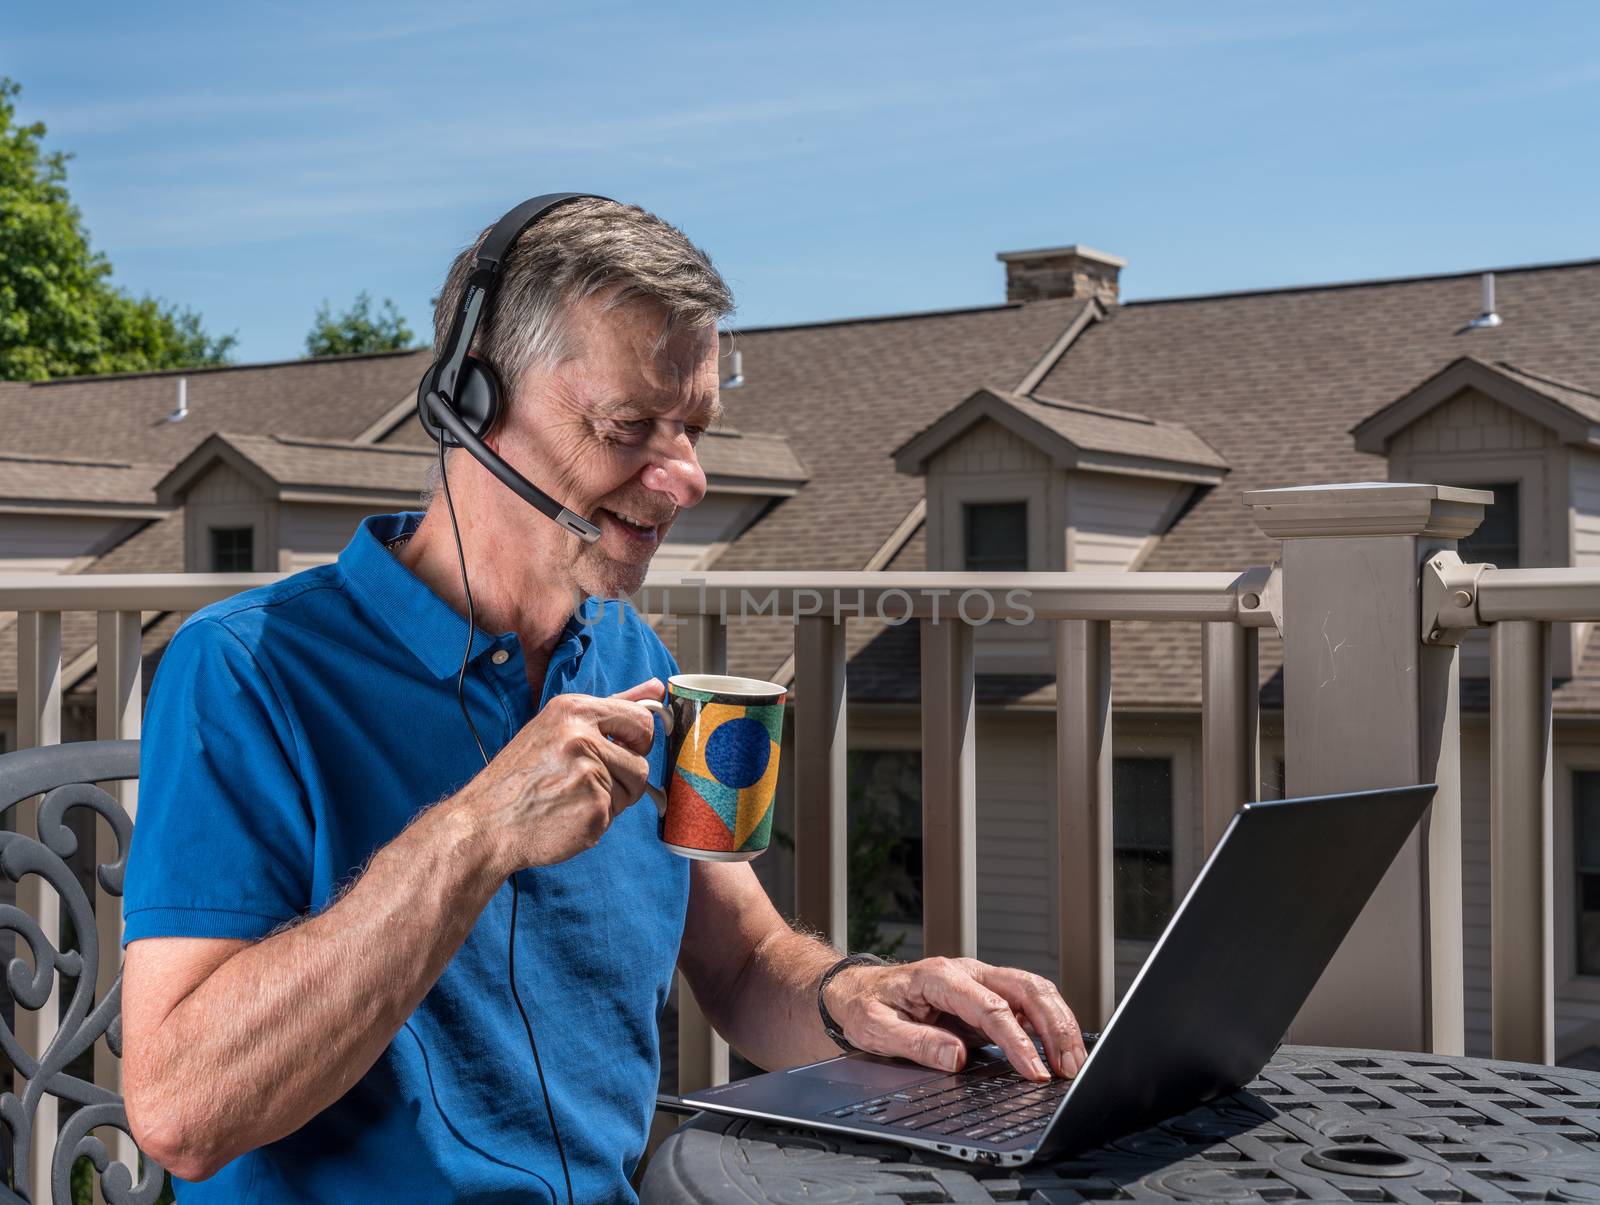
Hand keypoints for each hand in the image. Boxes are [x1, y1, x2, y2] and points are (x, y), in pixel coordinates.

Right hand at [461, 679, 664, 870]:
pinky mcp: (593, 809)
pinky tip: (567, 815)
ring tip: (572, 797)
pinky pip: (615, 815)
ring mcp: (588, 774)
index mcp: (573, 710)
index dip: (638, 740)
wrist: (487, 822)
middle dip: (627, 775)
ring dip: (610, 800)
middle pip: (641, 762)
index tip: (623, 749)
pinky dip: (596, 820)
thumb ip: (612, 707)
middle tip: (594, 779)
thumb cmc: (523, 775)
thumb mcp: (559, 726)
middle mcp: (581, 737)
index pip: (641, 719)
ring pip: (632, 791)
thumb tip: (657, 687)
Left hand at [823, 956, 1086, 1081]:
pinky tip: (1061, 1051)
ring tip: (1074, 1063)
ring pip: (1034, 991)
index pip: (991, 1007)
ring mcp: (980, 982)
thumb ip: (916, 1042)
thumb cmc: (865, 1006)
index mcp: (939, 977)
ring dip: (1059, 1024)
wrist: (856, 991)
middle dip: (1054, 1027)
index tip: (1033, 1072)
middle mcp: (966, 973)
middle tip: (1071, 1068)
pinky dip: (1049, 1025)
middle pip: (1025, 989)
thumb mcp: (876, 1028)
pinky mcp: (986, 996)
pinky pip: (1027, 1004)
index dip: (1016, 1041)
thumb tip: (955, 1059)